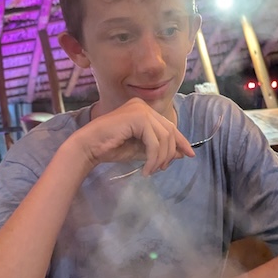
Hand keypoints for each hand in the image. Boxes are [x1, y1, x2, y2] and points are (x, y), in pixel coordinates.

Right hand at [69, 98, 194, 175]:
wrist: (88, 147)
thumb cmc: (110, 148)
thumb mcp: (140, 150)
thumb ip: (159, 149)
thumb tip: (181, 153)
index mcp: (143, 110)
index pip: (169, 125)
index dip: (181, 141)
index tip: (189, 154)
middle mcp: (143, 106)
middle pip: (170, 131)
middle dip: (170, 153)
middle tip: (162, 169)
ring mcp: (140, 109)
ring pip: (164, 137)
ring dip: (160, 158)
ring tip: (151, 170)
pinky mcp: (137, 117)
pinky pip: (154, 141)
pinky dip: (153, 158)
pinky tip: (146, 169)